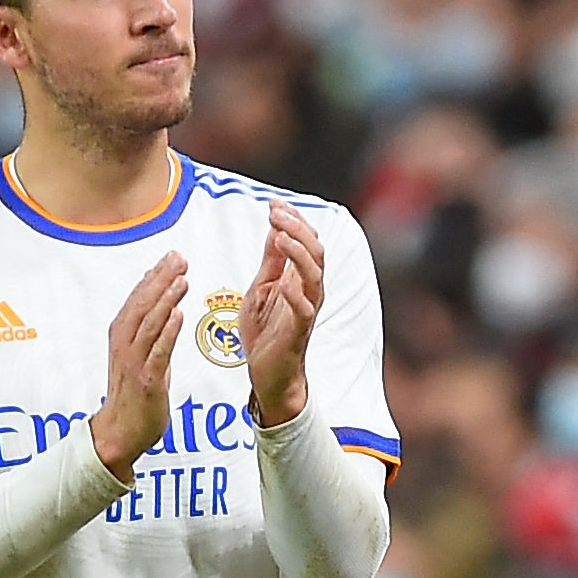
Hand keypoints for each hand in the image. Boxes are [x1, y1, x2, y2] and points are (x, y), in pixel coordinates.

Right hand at [91, 252, 186, 477]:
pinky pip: (157, 352)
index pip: (139, 298)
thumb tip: (162, 301)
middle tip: (179, 258)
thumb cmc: (132, 395)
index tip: (172, 256)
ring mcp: (134, 361)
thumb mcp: (139, 355)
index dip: (155, 276)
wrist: (119, 433)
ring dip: (165, 299)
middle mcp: (124, 344)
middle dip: (161, 279)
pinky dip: (167, 332)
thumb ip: (150, 329)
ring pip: (149, 323)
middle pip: (142, 304)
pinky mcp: (146, 380)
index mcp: (122, 335)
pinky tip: (178, 314)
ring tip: (182, 278)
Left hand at [242, 205, 322, 427]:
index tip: (273, 202)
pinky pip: (305, 310)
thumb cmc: (265, 333)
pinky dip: (296, 294)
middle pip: (316, 250)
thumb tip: (274, 226)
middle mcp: (309, 291)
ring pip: (315, 275)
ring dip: (298, 252)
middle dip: (297, 227)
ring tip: (278, 235)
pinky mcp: (299, 332)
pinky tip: (283, 282)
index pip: (307, 240)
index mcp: (299, 278)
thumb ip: (270, 261)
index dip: (293, 218)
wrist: (268, 374)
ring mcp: (306, 310)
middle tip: (275, 212)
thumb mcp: (261, 288)